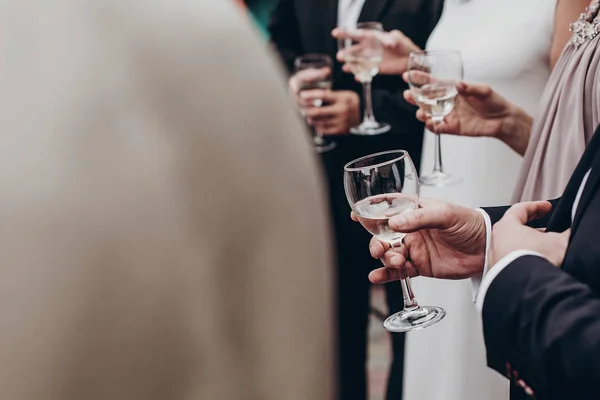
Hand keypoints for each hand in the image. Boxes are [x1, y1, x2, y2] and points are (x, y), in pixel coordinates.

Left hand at [298, 90, 359, 134]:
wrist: (366, 114)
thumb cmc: (352, 102)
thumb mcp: (344, 93)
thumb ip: (330, 93)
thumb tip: (314, 93)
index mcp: (342, 98)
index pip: (323, 95)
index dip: (311, 95)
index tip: (301, 95)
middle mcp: (342, 110)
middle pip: (318, 112)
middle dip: (307, 110)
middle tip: (302, 108)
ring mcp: (341, 121)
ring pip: (319, 122)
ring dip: (311, 119)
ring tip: (308, 116)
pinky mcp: (340, 130)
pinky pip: (324, 130)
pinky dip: (318, 126)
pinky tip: (316, 123)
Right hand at [332, 28, 419, 74]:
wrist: (408, 60)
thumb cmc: (403, 45)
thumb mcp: (398, 39)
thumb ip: (393, 39)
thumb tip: (389, 42)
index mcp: (371, 38)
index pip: (356, 35)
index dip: (345, 33)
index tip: (335, 33)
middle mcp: (367, 48)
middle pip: (353, 50)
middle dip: (346, 53)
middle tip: (340, 56)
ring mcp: (369, 59)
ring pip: (356, 62)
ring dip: (350, 65)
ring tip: (345, 68)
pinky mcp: (373, 69)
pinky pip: (364, 72)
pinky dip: (360, 75)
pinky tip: (357, 77)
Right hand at [360, 198, 487, 283]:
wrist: (488, 249)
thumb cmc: (470, 223)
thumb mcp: (445, 214)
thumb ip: (419, 218)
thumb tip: (394, 224)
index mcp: (415, 212)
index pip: (389, 209)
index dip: (371, 211)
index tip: (356, 215)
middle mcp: (411, 230)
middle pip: (384, 235)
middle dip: (377, 242)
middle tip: (380, 249)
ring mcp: (415, 248)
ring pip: (390, 254)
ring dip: (385, 258)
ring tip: (395, 262)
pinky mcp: (420, 266)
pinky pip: (398, 272)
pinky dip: (386, 275)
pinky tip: (375, 277)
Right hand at [402, 78, 532, 154]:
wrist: (502, 120)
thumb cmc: (494, 102)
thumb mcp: (484, 90)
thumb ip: (471, 87)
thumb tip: (459, 84)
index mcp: (452, 90)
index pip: (432, 83)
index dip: (420, 79)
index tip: (407, 75)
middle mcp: (447, 102)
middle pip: (426, 99)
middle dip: (415, 97)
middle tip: (407, 95)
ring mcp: (448, 115)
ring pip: (429, 114)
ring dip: (422, 113)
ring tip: (421, 113)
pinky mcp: (452, 128)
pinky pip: (438, 128)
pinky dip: (432, 127)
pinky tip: (430, 124)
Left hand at [489, 201, 570, 267]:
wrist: (523, 285)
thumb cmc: (532, 261)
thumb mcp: (557, 242)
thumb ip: (563, 235)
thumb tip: (568, 233)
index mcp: (506, 226)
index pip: (520, 209)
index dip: (536, 206)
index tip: (546, 207)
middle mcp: (496, 240)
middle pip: (514, 229)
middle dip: (532, 229)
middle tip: (546, 231)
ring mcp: (494, 257)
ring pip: (512, 246)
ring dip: (527, 246)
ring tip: (542, 251)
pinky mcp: (496, 272)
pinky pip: (510, 262)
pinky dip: (521, 261)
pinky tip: (534, 266)